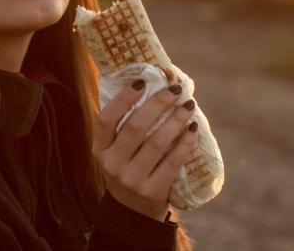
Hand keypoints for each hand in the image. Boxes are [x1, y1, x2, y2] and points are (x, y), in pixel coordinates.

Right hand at [92, 80, 198, 220]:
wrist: (132, 212)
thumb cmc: (128, 167)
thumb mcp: (116, 151)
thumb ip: (125, 125)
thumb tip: (151, 86)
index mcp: (100, 149)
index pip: (106, 120)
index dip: (123, 99)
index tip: (142, 82)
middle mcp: (112, 165)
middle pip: (135, 127)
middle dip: (157, 104)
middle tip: (174, 89)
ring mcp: (132, 179)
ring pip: (156, 143)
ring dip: (175, 120)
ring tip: (188, 105)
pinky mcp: (152, 191)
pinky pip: (172, 162)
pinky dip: (185, 143)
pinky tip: (193, 129)